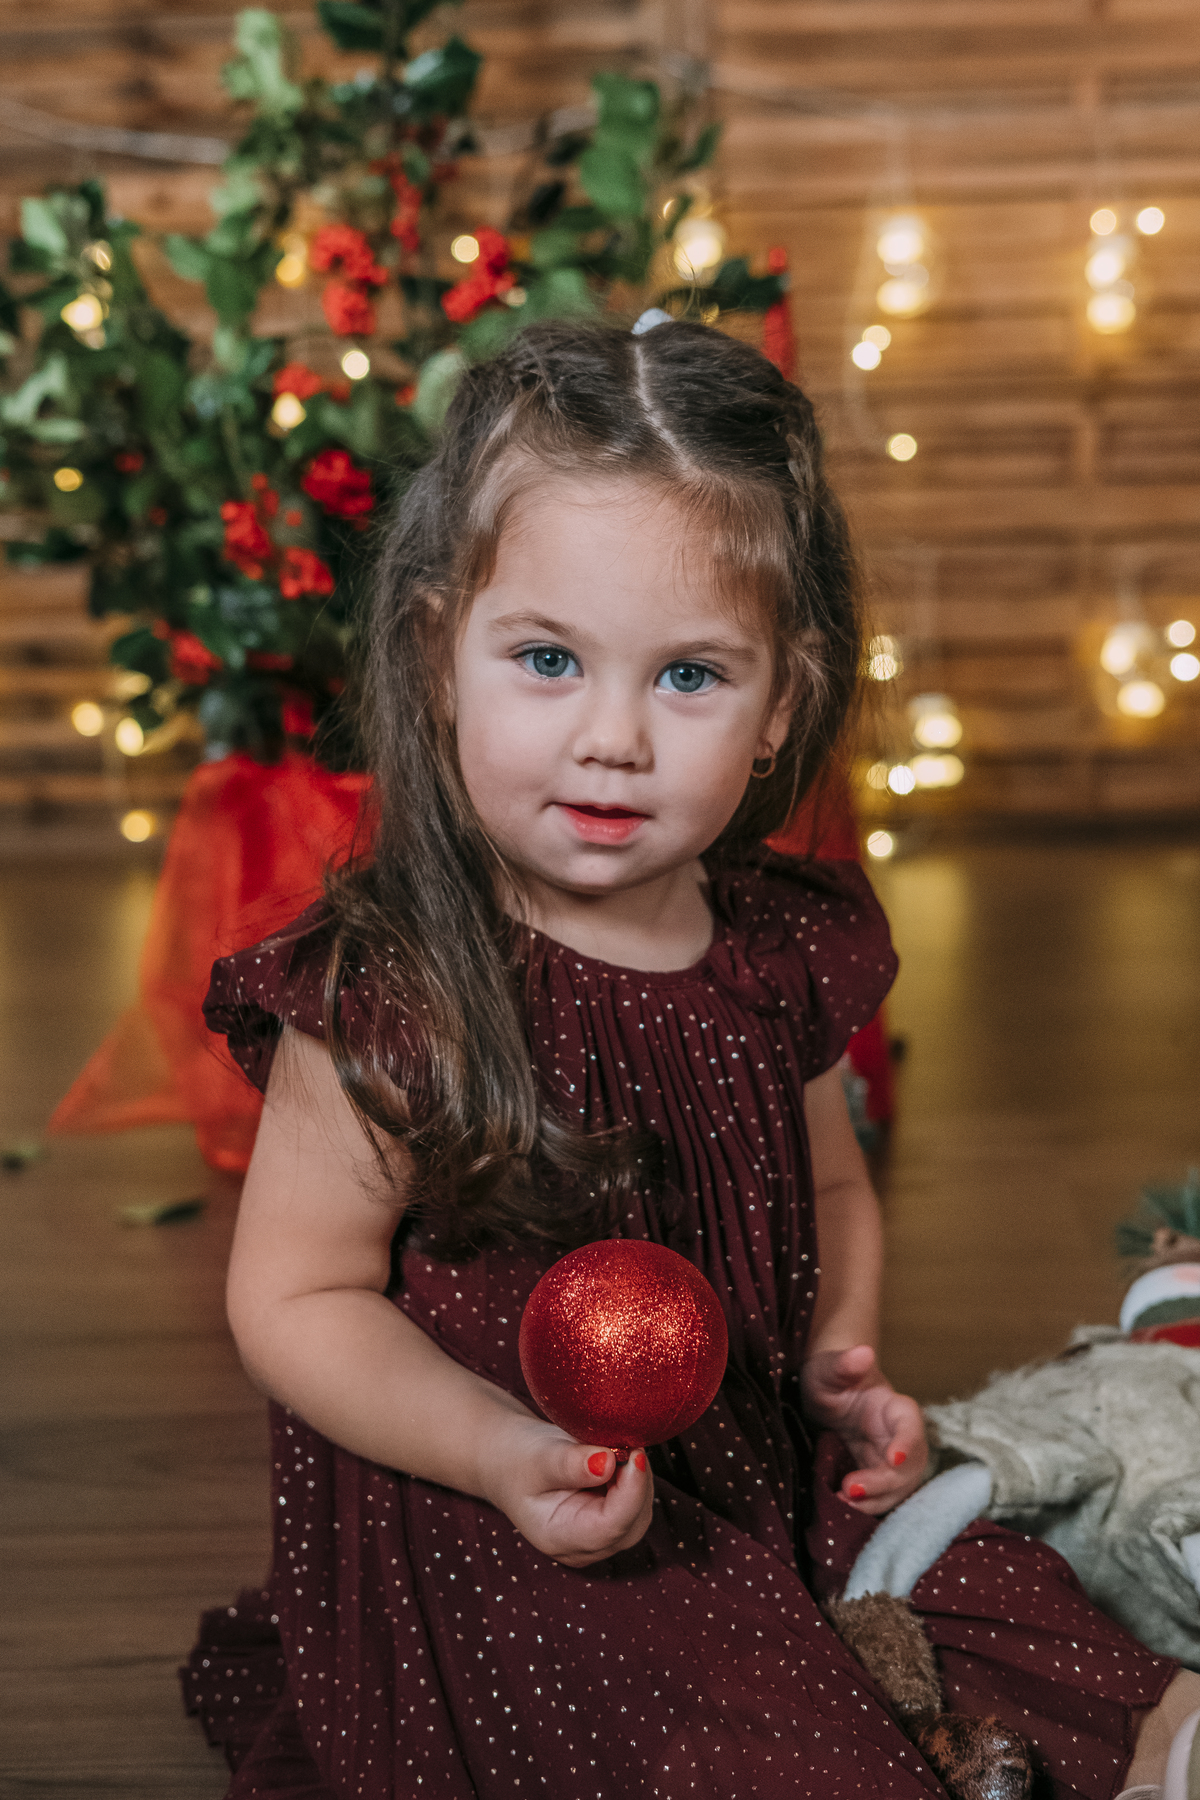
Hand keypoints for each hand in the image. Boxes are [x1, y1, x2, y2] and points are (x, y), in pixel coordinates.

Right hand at [480, 1413, 654, 1566]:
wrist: (509, 1461)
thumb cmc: (519, 1460)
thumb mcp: (538, 1458)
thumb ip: (570, 1464)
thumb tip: (608, 1462)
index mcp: (559, 1538)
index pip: (610, 1527)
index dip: (631, 1492)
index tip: (636, 1453)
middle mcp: (582, 1547)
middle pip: (631, 1524)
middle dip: (637, 1483)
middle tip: (627, 1442)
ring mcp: (598, 1539)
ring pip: (639, 1514)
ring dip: (638, 1479)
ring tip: (617, 1446)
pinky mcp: (610, 1523)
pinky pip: (637, 1504)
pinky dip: (635, 1479)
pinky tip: (619, 1456)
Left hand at [801, 1344, 927, 1515]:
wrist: (824, 1395)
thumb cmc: (829, 1376)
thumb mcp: (828, 1369)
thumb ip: (844, 1363)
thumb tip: (863, 1352)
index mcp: (893, 1407)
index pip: (911, 1424)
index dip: (907, 1443)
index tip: (893, 1459)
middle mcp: (898, 1436)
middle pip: (910, 1465)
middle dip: (886, 1482)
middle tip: (850, 1489)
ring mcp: (890, 1459)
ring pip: (900, 1487)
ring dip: (878, 1500)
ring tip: (843, 1503)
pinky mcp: (877, 1476)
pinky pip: (883, 1496)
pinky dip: (869, 1506)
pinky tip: (842, 1507)